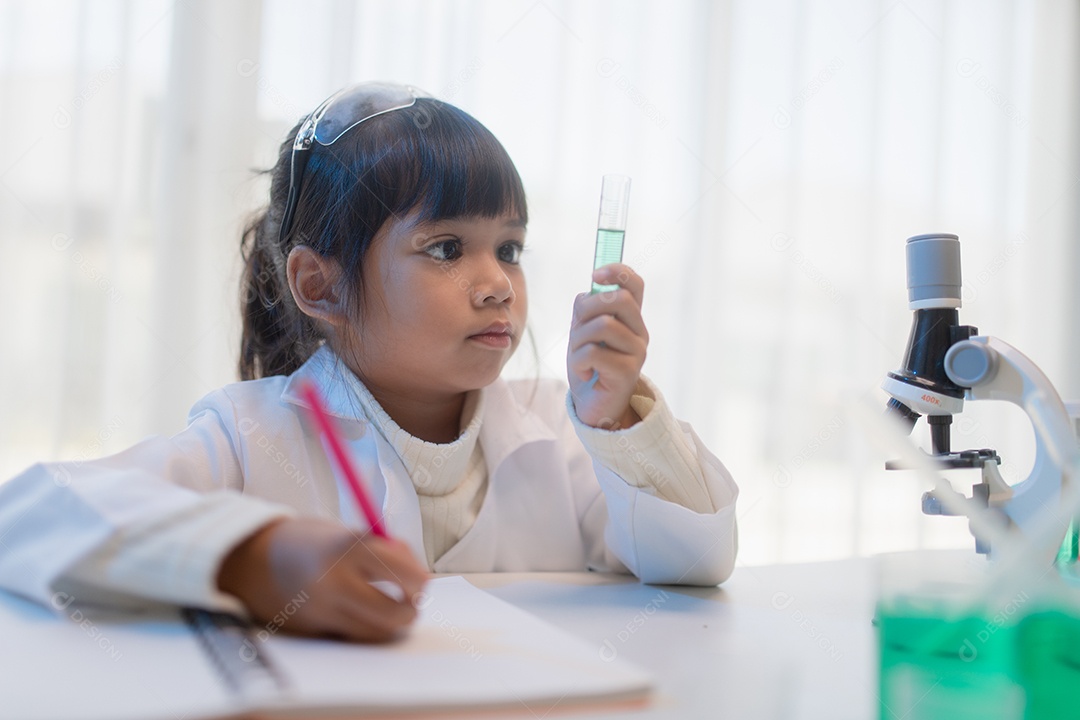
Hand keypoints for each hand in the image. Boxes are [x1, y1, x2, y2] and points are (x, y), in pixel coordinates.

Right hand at [217, 517, 428, 642]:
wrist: (251, 557)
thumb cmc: (309, 541)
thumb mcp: (347, 533)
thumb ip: (383, 550)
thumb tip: (418, 574)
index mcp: (347, 548)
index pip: (403, 571)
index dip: (419, 579)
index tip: (422, 580)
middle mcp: (335, 582)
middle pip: (394, 613)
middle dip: (411, 609)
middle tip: (412, 600)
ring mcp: (323, 610)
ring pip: (376, 632)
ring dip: (390, 623)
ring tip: (390, 607)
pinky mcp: (313, 630)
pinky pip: (352, 636)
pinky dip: (362, 627)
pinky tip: (358, 611)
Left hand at [567, 263, 648, 428]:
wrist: (593, 406)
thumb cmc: (588, 366)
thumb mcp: (583, 332)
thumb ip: (588, 309)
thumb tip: (591, 288)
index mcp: (631, 318)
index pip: (635, 284)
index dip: (617, 271)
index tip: (595, 275)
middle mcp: (639, 332)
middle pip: (617, 299)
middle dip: (586, 309)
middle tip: (577, 328)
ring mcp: (637, 352)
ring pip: (601, 325)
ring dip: (578, 340)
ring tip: (579, 356)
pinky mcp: (628, 372)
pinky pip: (593, 352)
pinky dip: (578, 362)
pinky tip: (584, 372)